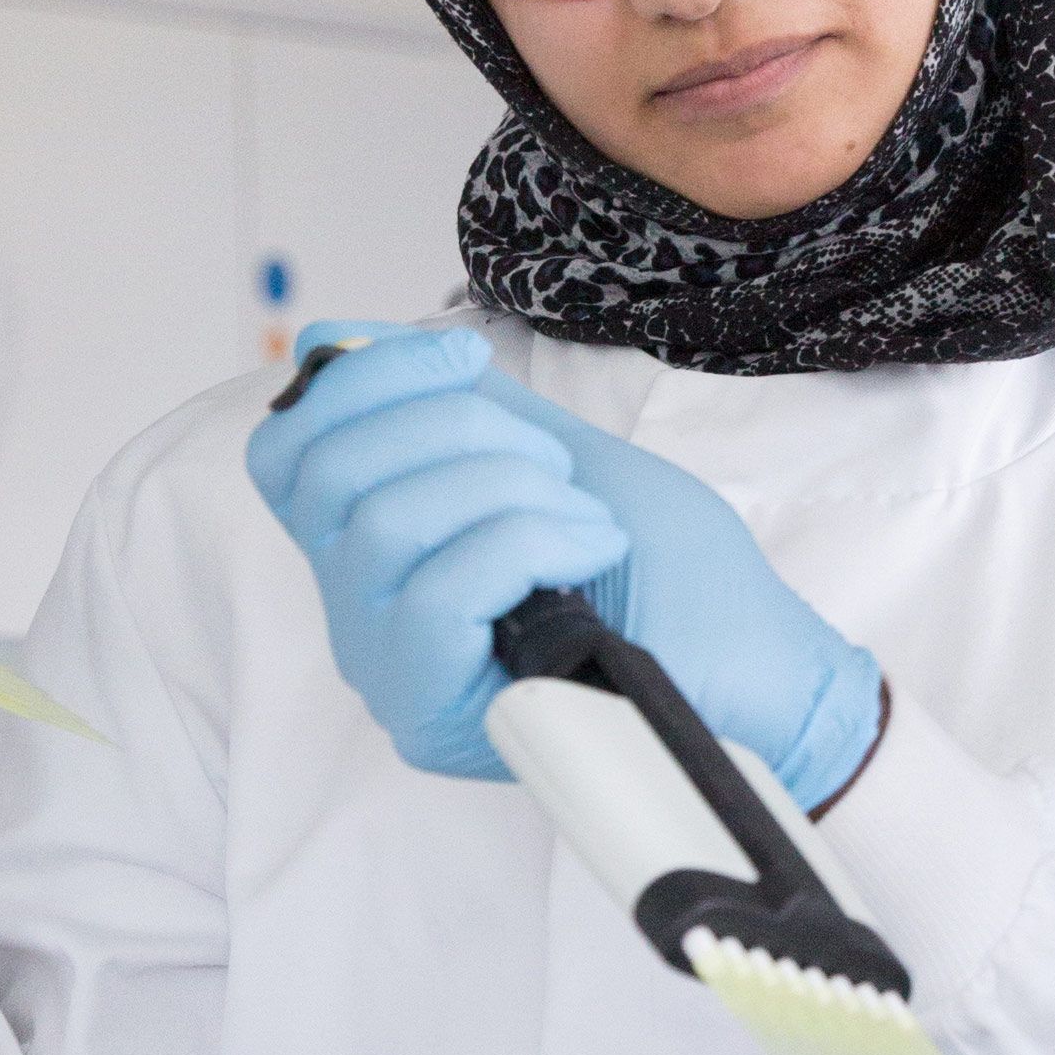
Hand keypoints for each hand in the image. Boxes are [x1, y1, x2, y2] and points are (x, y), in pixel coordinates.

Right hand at [246, 327, 884, 807]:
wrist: (766, 670)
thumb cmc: (677, 576)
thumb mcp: (560, 458)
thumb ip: (457, 406)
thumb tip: (344, 338)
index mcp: (383, 552)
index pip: (288, 452)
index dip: (361, 379)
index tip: (467, 359)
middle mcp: (365, 616)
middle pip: (331, 474)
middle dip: (460, 428)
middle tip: (556, 468)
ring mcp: (392, 670)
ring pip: (386, 526)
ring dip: (514, 490)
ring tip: (587, 524)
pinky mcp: (434, 716)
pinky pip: (435, 593)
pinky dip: (531, 545)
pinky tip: (592, 562)